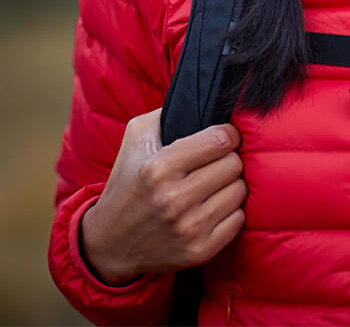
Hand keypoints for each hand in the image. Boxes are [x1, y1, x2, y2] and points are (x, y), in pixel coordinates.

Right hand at [79, 109, 246, 284]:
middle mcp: (174, 199)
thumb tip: (203, 98)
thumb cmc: (127, 182)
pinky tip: (213, 207)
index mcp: (159, 168)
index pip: (221, 140)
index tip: (223, 138)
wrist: (109, 243)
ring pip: (239, 191)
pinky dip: (230, 211)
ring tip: (212, 185)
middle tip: (214, 164)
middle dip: (228, 159)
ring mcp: (188, 228)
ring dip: (230, 185)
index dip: (228, 135)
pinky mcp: (199, 252)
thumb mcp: (136, 138)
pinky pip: (238, 220)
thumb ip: (167, 112)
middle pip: (234, 164)